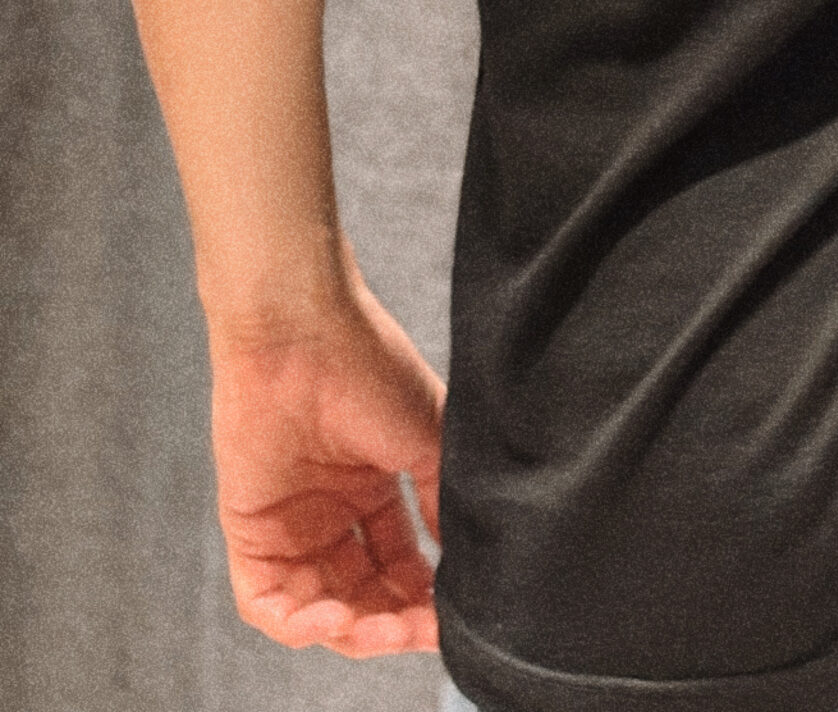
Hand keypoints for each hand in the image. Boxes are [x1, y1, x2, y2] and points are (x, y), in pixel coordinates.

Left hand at [207, 260, 444, 656]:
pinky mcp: (248, 528)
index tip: (453, 621)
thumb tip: (466, 564)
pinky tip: (331, 617)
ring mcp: (289, 524)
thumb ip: (441, 500)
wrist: (303, 329)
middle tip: (415, 631)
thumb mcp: (426, 437)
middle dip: (391, 625)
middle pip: (363, 598)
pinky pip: (265, 601)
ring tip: (374, 627)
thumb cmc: (369, 365)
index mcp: (375, 490)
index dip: (426, 603)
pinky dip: (296, 623)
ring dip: (349, 631)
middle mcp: (333, 514)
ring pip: (317, 610)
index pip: (403, 568)